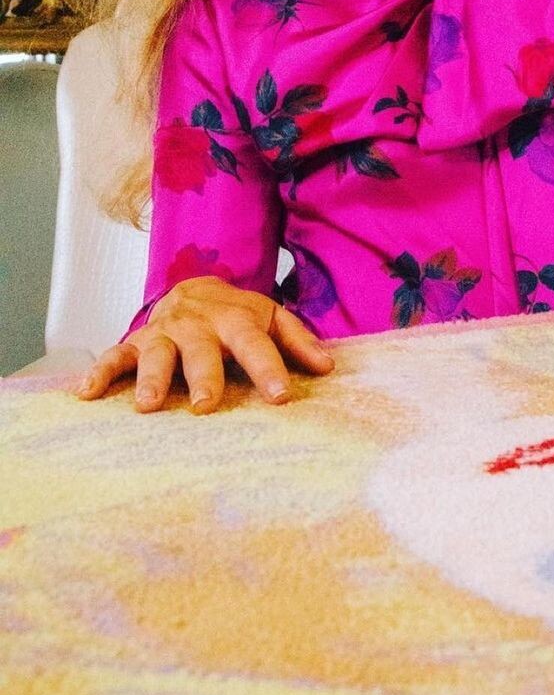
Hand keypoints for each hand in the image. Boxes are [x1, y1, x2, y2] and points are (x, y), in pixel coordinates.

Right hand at [76, 275, 334, 413]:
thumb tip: (327, 367)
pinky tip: (86, 394)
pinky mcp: (134, 343)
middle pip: (202, 352)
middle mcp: (198, 327)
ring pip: (157, 355)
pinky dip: (99, 373)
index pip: (256, 345)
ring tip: (149, 406)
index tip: (280, 395)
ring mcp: (163, 334)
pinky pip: (113, 357)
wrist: (193, 288)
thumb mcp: (271, 319)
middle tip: (205, 405)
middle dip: (204, 377)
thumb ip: (298, 341)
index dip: (268, 369)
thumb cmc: (237, 315)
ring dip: (152, 379)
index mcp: (236, 321)